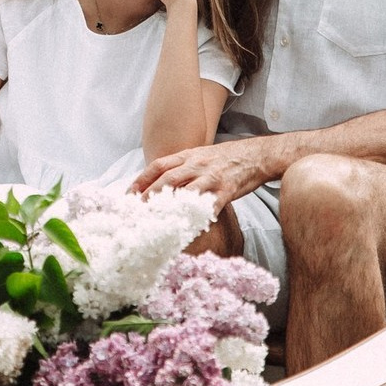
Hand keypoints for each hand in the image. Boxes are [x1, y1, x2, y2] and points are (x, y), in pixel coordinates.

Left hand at [131, 139, 271, 210]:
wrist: (257, 155)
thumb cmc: (227, 158)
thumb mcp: (200, 155)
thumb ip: (182, 166)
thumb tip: (161, 182)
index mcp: (188, 155)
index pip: (158, 166)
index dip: (141, 180)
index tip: (129, 195)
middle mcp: (196, 165)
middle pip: (167, 180)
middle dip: (149, 196)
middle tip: (136, 212)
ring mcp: (211, 177)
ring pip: (185, 193)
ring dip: (169, 208)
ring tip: (156, 223)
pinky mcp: (226, 190)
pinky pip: (209, 206)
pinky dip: (198, 218)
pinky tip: (189, 230)